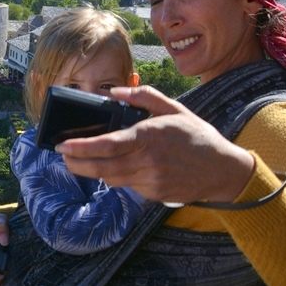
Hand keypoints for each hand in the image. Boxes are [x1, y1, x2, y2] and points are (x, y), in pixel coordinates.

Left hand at [55, 86, 255, 203]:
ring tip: (78, 161)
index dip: (81, 147)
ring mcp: (151, 181)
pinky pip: (127, 185)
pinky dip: (117, 176)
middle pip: (101, 167)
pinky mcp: (154, 194)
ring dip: (92, 170)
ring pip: (110, 178)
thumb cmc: (197, 135)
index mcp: (149, 136)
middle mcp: (147, 161)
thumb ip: (142, 96)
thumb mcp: (173, 108)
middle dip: (76, 163)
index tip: (62, 145)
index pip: (108, 144)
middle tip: (62, 155)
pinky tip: (114, 167)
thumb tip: (114, 91)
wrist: (224, 170)